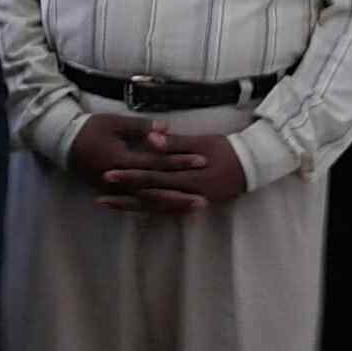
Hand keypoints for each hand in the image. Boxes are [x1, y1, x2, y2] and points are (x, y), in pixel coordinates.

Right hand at [69, 114, 215, 212]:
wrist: (62, 144)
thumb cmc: (90, 129)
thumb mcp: (115, 123)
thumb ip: (141, 127)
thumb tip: (167, 128)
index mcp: (122, 161)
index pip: (157, 162)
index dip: (180, 161)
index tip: (202, 160)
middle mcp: (120, 180)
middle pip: (156, 190)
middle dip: (181, 194)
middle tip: (205, 198)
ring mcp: (116, 191)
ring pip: (148, 203)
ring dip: (172, 206)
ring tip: (194, 209)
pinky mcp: (113, 194)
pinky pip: (138, 205)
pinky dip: (156, 208)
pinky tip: (171, 211)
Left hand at [96, 128, 248, 213]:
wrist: (252, 166)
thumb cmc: (226, 149)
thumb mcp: (202, 142)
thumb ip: (174, 143)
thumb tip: (150, 139)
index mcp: (186, 176)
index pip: (151, 177)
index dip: (129, 176)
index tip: (108, 174)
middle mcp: (185, 193)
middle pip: (148, 196)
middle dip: (123, 196)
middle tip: (99, 196)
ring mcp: (189, 202)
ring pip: (154, 207)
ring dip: (131, 206)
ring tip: (108, 204)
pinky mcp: (192, 204)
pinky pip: (166, 211)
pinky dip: (148, 210)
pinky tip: (132, 210)